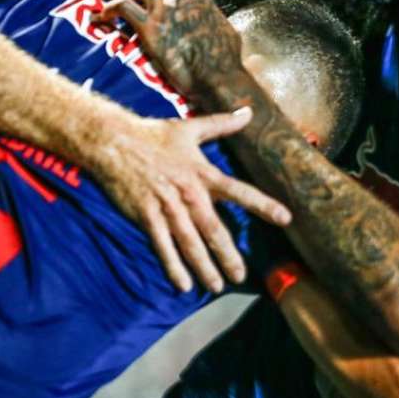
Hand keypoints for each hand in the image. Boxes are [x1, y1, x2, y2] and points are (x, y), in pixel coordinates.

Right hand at [90, 107, 290, 292]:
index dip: (263, 204)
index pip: (239, 191)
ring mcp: (167, 207)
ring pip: (190, 243)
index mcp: (202, 173)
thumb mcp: (191, 127)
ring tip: (217, 285)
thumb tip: (249, 112)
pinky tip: (183, 284)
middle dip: (229, 254)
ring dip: (204, 267)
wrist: (113, 141)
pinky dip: (173, 266)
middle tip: (241, 275)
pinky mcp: (146, 216)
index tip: (285, 219)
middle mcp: (188, 193)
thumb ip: (223, 123)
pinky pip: (163, 246)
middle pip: (214, 228)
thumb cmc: (153, 134)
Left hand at [92, 0, 244, 96]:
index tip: (148, 8)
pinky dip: (107, 10)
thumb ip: (217, 24)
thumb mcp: (228, 34)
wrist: (219, 78)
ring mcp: (165, 8)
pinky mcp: (150, 25)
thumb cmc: (227, 64)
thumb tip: (221, 28)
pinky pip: (121, 7)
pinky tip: (101, 20)